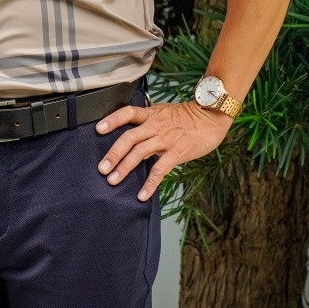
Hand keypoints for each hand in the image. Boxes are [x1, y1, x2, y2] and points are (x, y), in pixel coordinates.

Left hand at [96, 100, 232, 201]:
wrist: (210, 117)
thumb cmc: (187, 116)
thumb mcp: (164, 112)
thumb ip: (147, 122)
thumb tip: (132, 134)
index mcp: (151, 115)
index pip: (127, 113)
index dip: (112, 120)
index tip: (98, 130)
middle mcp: (155, 126)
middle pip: (129, 137)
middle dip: (113, 153)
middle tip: (101, 168)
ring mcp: (166, 139)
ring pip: (140, 153)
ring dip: (124, 167)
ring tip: (112, 180)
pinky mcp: (177, 152)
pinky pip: (160, 169)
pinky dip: (150, 183)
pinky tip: (141, 195)